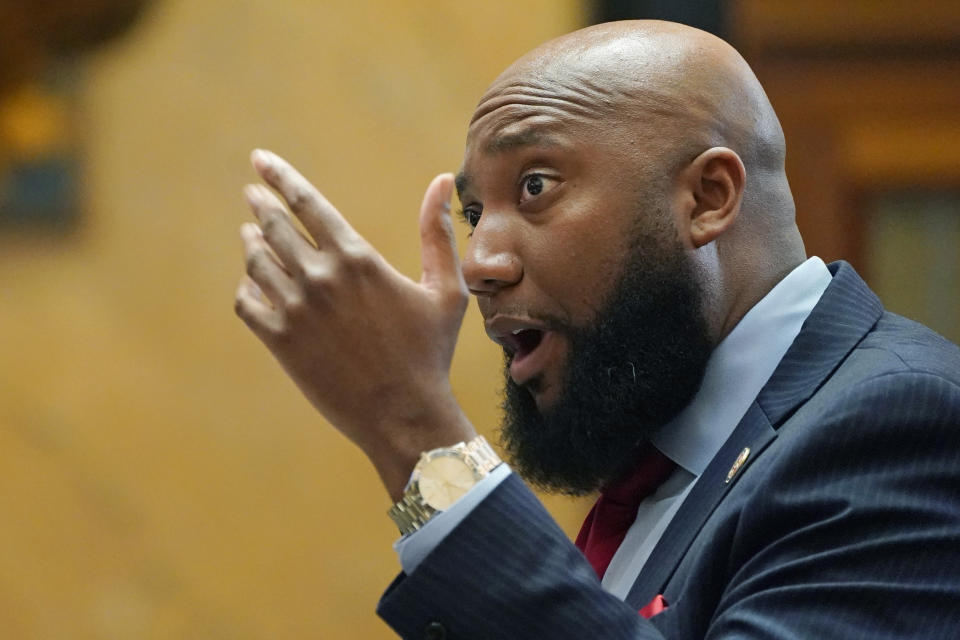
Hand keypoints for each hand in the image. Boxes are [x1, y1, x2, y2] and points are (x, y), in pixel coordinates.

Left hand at [234, 150, 475, 499]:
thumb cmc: (430, 352)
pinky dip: (247, 288)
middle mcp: (320, 278)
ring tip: (252, 235)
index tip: (260, 159)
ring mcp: (296, 310)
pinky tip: (254, 284)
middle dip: (260, 205)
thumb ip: (437, 233)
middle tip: (251, 193)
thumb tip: (440, 180)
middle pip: (274, 226)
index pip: (307, 202)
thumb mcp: (445, 289)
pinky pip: (247, 303)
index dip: (280, 177)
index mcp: (357, 259)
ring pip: (256, 262)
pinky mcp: (281, 342)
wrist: (403, 414)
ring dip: (252, 243)